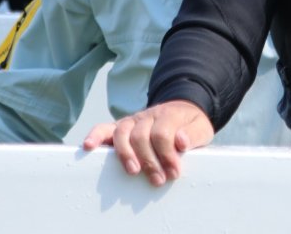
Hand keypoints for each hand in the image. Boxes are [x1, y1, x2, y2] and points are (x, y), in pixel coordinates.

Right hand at [82, 100, 213, 185]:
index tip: (174, 172)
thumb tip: (180, 142)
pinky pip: (104, 128)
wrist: (182, 110)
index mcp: (168, 114)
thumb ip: (193, 135)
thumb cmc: (189, 126)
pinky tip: (88, 146)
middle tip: (158, 180)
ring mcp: (132, 121)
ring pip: (122, 133)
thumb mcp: (201, 128)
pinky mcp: (121, 127)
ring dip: (126, 154)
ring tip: (133, 171)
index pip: (162, 133)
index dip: (167, 154)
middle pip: (141, 136)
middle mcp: (147, 116)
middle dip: (149, 161)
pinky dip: (95, 136)